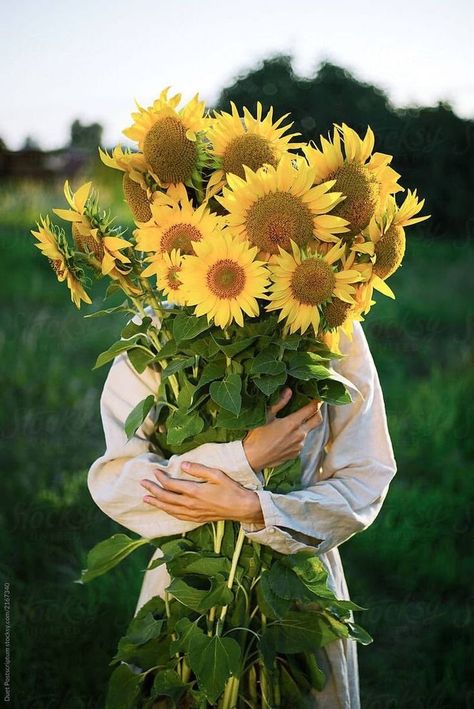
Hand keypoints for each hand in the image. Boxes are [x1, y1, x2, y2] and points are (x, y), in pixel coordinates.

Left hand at [140, 462, 264, 524]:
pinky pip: (177, 516)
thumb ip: (199, 469)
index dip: (161, 478)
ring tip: (145, 498)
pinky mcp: (196, 518)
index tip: (155, 471)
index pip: (171, 485)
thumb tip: (183, 464)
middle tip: (142, 483)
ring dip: (156, 503)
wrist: (242, 508)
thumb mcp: (217, 475)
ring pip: (169, 509)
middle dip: (152, 490)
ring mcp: (193, 513)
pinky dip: (167, 511)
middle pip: (166, 497)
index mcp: (194, 492)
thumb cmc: (231, 489)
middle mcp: (190, 504)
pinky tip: (163, 509)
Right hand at [243, 388, 322, 471]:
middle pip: (318, 420)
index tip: (316, 397)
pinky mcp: (295, 454)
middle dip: (317, 412)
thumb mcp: (266, 416)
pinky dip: (297, 437)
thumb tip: (289, 390)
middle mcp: (299, 435)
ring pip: (307, 432)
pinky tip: (285, 437)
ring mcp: (299, 446)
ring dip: (304, 426)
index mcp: (292, 423)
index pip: (312, 409)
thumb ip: (280, 403)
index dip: (316, 401)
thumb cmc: (257, 436)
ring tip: (292, 423)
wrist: (252, 458)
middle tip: (312, 407)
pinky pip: (300, 443)